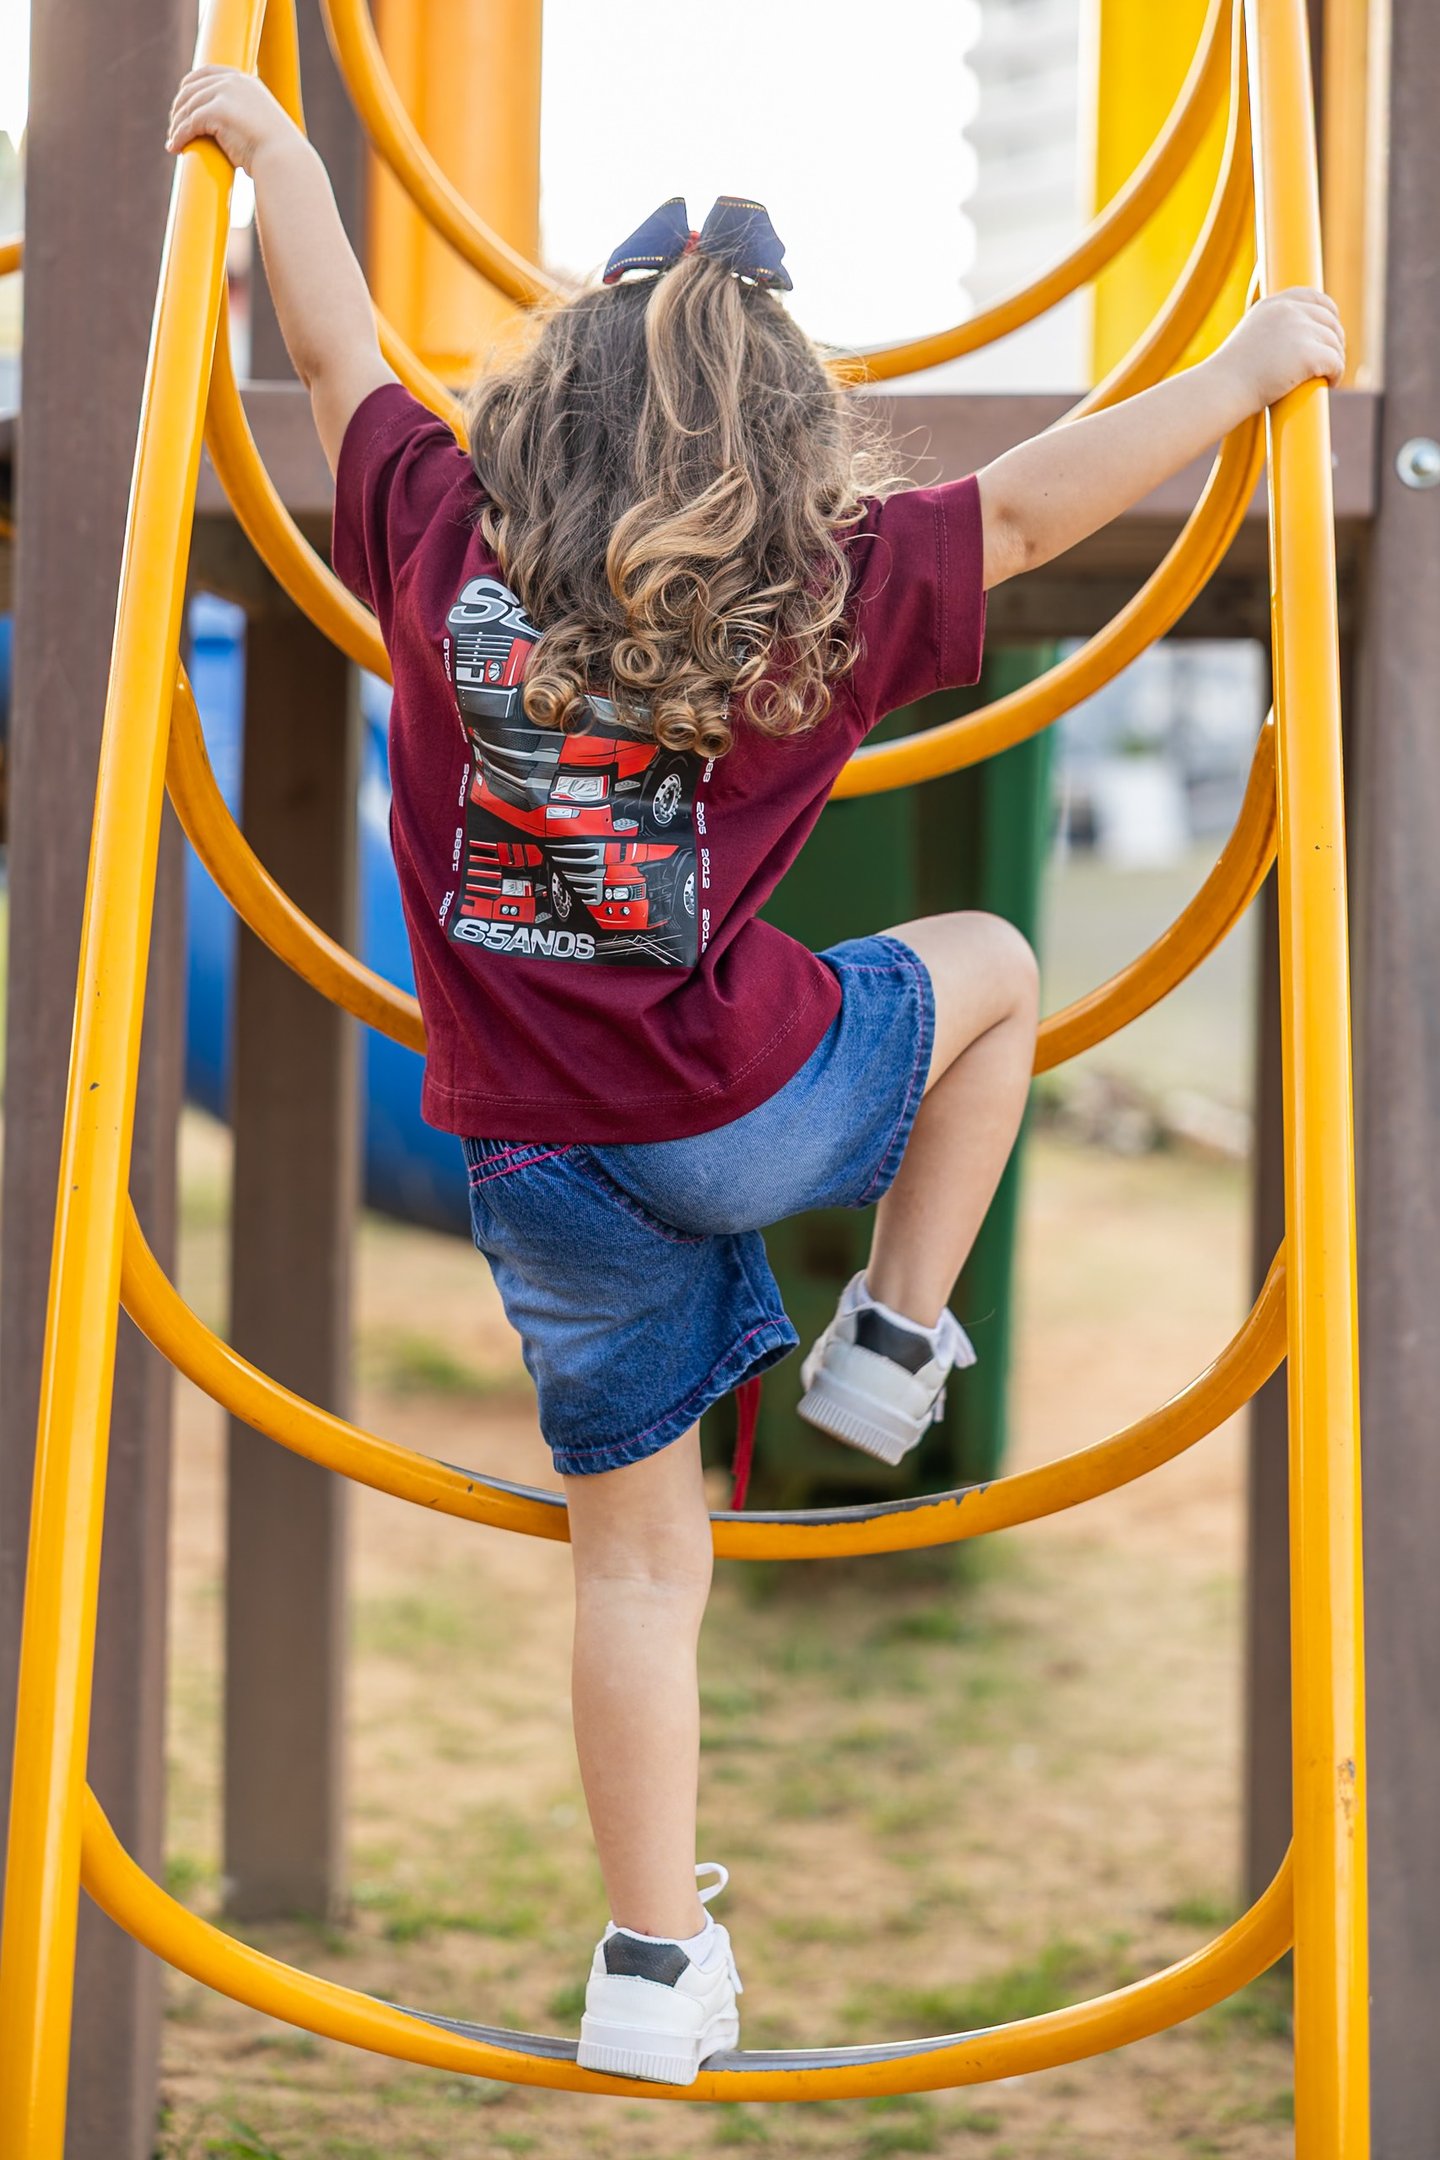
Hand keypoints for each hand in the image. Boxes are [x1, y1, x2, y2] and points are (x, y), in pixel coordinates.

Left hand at [166, 65, 296, 171]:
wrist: (284, 160)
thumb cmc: (275, 152)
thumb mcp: (259, 124)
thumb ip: (242, 116)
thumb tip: (225, 128)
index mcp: (245, 81)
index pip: (206, 73)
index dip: (188, 87)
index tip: (181, 105)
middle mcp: (233, 81)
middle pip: (191, 88)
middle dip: (179, 108)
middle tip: (174, 127)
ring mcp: (225, 93)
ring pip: (188, 106)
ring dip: (176, 125)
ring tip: (173, 141)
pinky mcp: (216, 110)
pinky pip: (189, 123)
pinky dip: (179, 136)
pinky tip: (175, 147)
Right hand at [1218, 287, 1345, 407]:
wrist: (1222, 390)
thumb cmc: (1231, 375)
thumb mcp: (1251, 339)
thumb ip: (1274, 330)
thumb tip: (1300, 338)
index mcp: (1274, 304)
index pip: (1315, 298)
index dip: (1329, 314)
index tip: (1331, 331)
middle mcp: (1288, 310)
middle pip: (1330, 321)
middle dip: (1334, 342)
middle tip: (1329, 362)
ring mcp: (1299, 329)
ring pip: (1335, 343)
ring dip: (1335, 360)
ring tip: (1327, 376)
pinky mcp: (1308, 353)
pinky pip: (1336, 361)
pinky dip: (1336, 374)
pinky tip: (1329, 383)